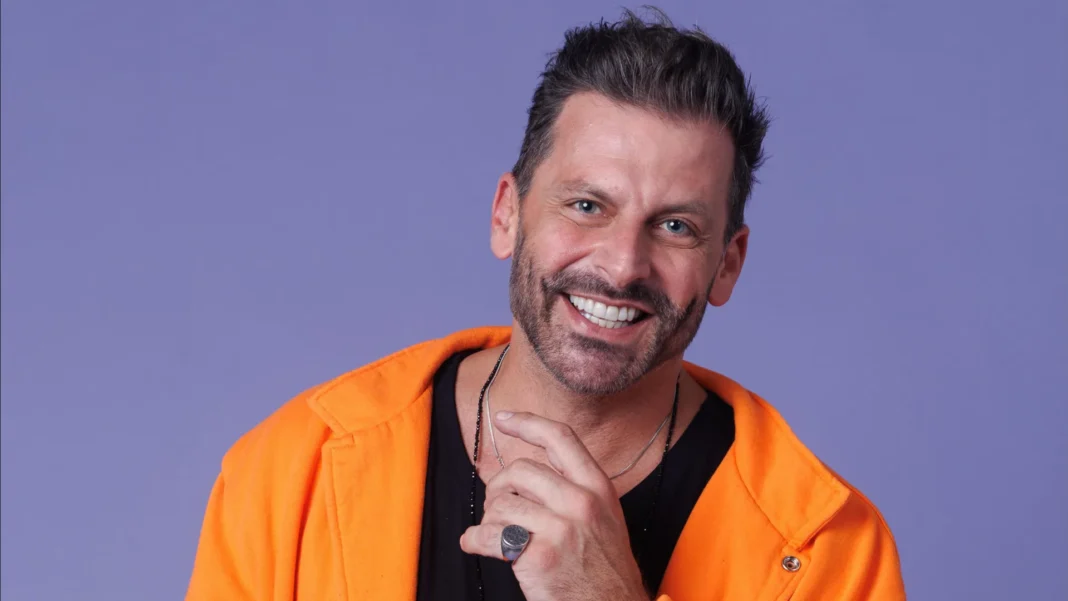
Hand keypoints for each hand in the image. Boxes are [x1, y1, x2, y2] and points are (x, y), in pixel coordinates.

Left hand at [460, 411, 650, 600]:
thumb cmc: (603, 570)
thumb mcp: (603, 519)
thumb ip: (572, 491)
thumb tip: (524, 474)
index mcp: (597, 487)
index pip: (561, 438)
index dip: (528, 423)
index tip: (504, 418)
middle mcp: (582, 501)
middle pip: (520, 470)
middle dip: (499, 487)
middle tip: (498, 508)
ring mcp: (561, 528)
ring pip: (502, 503)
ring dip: (489, 520)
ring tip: (496, 535)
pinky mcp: (539, 556)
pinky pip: (490, 535)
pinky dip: (475, 540)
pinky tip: (476, 544)